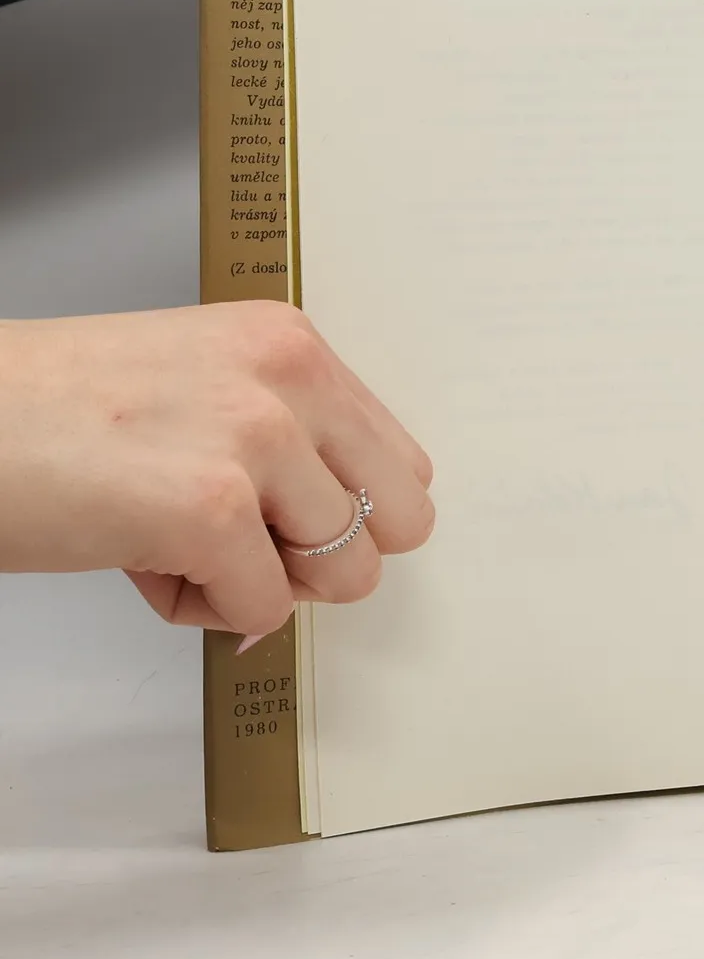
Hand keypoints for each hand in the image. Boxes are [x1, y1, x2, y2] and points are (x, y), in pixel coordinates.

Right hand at [0, 303, 433, 642]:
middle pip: (401, 524)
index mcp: (292, 346)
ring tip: (172, 541)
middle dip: (323, 557)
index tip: (272, 514)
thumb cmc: (48, 413)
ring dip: (256, 585)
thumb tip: (337, 551)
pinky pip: (262, 612)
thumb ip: (285, 448)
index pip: (400, 465)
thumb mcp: (199, 389)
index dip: (339, 513)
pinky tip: (134, 558)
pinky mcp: (211, 509)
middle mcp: (290, 379)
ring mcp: (257, 440)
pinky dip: (197, 610)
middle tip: (238, 544)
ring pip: (343, 575)